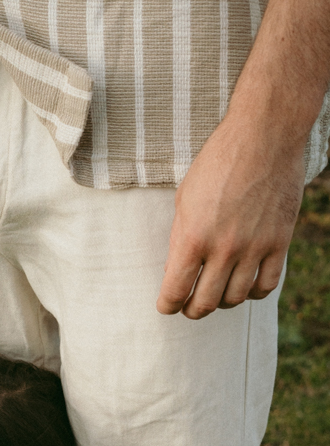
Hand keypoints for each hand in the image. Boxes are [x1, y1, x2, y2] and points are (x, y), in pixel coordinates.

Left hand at [156, 112, 305, 319]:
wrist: (265, 136)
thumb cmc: (218, 163)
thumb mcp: (185, 199)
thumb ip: (179, 240)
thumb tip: (174, 274)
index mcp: (193, 237)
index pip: (175, 292)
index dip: (167, 306)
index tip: (166, 305)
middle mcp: (224, 248)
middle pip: (205, 303)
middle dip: (192, 310)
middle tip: (189, 305)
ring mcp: (255, 247)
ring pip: (236, 298)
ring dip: (222, 302)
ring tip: (216, 293)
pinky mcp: (280, 242)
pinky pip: (267, 285)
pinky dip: (253, 293)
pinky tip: (245, 284)